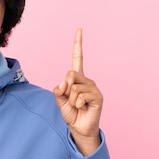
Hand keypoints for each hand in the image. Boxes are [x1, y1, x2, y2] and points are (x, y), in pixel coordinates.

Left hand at [53, 28, 102, 155]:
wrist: (79, 128)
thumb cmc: (71, 113)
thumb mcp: (60, 100)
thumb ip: (60, 90)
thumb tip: (64, 83)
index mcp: (77, 79)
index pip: (78, 58)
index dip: (78, 44)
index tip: (79, 29)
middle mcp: (86, 80)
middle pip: (70, 74)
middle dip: (65, 88)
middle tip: (70, 100)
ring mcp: (93, 87)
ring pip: (74, 87)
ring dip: (71, 100)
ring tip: (77, 106)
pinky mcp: (98, 96)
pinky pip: (80, 95)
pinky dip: (77, 104)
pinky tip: (83, 108)